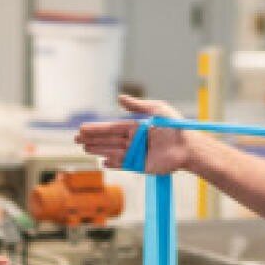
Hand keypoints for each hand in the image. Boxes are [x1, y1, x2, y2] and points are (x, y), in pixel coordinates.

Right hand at [74, 95, 191, 174]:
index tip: (82, 129)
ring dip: (99, 150)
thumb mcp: (157, 110)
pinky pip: (124, 165)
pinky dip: (113, 164)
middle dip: (93, 139)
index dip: (96, 129)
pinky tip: (103, 162)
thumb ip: (138, 106)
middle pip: (108, 140)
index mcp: (136, 127)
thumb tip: (119, 98)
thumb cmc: (175, 127)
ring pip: (113, 152)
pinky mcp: (141, 166)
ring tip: (85, 148)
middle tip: (77, 139)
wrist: (188, 147)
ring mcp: (137, 154)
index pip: (111, 128)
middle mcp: (134, 141)